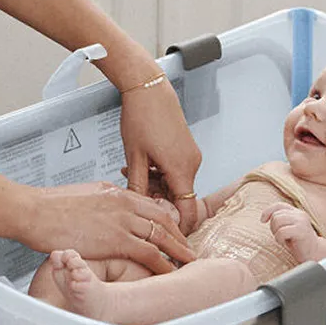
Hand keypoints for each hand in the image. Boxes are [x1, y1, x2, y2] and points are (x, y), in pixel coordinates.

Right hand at [25, 182, 193, 273]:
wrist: (36, 211)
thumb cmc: (52, 206)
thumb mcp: (85, 196)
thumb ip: (104, 204)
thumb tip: (111, 214)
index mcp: (117, 192)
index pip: (153, 206)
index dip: (168, 222)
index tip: (175, 233)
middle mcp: (124, 203)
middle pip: (163, 220)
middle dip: (179, 236)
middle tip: (188, 249)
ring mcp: (122, 220)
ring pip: (161, 236)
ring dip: (177, 251)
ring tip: (188, 262)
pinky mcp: (115, 239)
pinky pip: (149, 253)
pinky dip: (163, 263)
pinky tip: (170, 272)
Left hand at [119, 78, 201, 231]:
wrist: (149, 88)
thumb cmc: (141, 117)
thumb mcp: (134, 157)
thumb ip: (139, 187)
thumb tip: (139, 209)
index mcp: (181, 169)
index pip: (187, 211)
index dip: (177, 227)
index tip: (164, 235)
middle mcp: (192, 164)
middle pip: (179, 198)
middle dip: (159, 201)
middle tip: (135, 193)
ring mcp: (191, 155)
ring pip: (176, 184)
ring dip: (157, 185)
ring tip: (133, 171)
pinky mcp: (186, 148)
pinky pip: (177, 170)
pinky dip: (162, 173)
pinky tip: (144, 164)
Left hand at [262, 203, 319, 262]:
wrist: (314, 254)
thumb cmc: (298, 242)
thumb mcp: (288, 228)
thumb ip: (280, 220)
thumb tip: (264, 217)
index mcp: (296, 212)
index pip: (279, 205)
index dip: (268, 211)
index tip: (263, 221)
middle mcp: (300, 214)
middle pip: (276, 215)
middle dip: (273, 227)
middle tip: (280, 236)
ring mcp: (301, 221)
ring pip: (277, 221)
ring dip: (276, 233)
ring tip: (283, 239)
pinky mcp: (301, 231)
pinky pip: (281, 231)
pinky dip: (279, 238)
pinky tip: (285, 242)